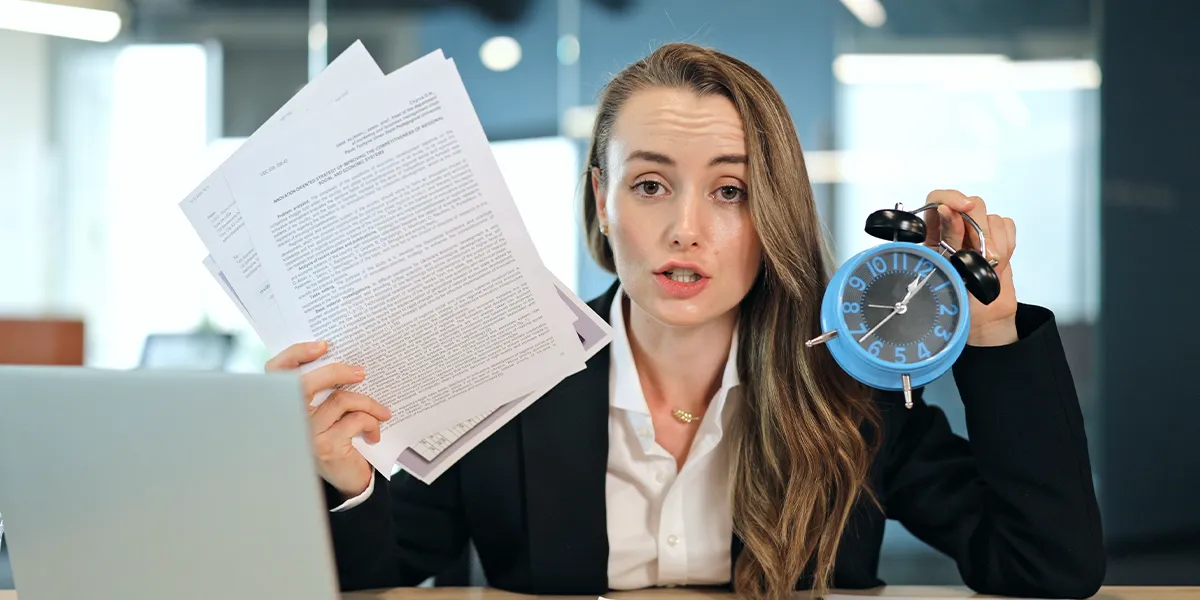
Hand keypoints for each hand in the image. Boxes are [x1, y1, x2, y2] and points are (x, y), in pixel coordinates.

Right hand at [265, 341, 391, 497]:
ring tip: (381, 412)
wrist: (346, 480)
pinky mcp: (327, 446)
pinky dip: (372, 423)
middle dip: (336, 372)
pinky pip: (356, 420)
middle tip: (361, 372)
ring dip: (368, 403)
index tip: (322, 345)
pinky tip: (374, 434)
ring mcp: (307, 434)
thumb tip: (346, 363)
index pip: (276, 372)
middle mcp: (290, 420)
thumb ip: (324, 392)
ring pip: (340, 400)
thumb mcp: (326, 415)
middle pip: (305, 383)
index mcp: (286, 406)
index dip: (295, 354)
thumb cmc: (336, 440)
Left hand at [921, 190, 1018, 345]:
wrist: (984, 319)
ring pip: (991, 217)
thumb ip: (947, 238)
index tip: (964, 208)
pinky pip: (1006, 225)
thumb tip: (947, 211)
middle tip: (982, 253)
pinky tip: (998, 262)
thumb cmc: (958, 300)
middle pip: (970, 204)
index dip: (950, 198)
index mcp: (932, 235)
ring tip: (988, 265)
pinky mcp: (997, 237)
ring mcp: (977, 232)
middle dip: (979, 228)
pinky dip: (1006, 242)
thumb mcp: (946, 269)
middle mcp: (954, 229)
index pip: (936, 200)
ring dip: (994, 242)